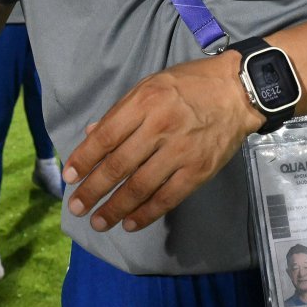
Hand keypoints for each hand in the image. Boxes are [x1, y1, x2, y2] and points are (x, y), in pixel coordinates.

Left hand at [61, 52, 254, 233]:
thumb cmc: (189, 84)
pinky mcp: (198, 170)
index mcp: (143, 102)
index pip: (105, 137)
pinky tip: (130, 222)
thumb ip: (121, 112)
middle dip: (93, 190)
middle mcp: (158, 127)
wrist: (237, 92)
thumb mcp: (150, 85)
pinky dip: (146, 213)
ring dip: (115, 207)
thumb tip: (91, 134)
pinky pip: (167, 197)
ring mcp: (179, 151)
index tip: (69, 177)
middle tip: (76, 208)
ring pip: (139, 186)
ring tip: (98, 221)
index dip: (84, 159)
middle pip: (118, 165)